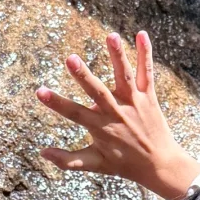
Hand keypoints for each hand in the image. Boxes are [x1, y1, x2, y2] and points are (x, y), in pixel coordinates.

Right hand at [36, 30, 199, 199]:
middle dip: (84, 75)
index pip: (74, 113)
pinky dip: (146, 54)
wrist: (161, 164)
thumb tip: (42, 152)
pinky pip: (147, 73)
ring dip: (118, 56)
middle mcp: (117, 113)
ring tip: (111, 36)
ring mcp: (135, 103)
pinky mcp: (149, 96)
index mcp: (101, 128)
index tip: (39, 91)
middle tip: (70, 58)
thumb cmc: (124, 165)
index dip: (56, 103)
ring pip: (125, 76)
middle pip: (98, 92)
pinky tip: (141, 34)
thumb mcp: (95, 164)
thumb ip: (68, 160)